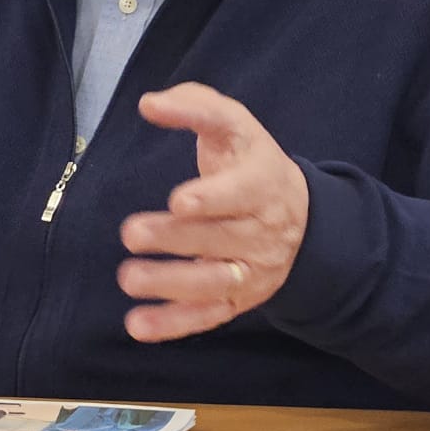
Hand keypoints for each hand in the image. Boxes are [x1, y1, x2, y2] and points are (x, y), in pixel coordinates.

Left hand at [117, 82, 308, 341]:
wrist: (301, 214)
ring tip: (128, 278)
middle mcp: (262, 230)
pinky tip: (138, 326)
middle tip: (131, 232)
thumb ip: (193, 106)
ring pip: (215, 282)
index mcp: (263, 182)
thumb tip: (149, 104)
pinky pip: (209, 315)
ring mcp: (253, 269)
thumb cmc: (249, 160)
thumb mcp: (233, 123)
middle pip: (220, 238)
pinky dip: (174, 324)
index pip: (240, 192)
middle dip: (175, 238)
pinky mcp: (240, 299)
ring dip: (171, 284)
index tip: (179, 200)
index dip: (212, 198)